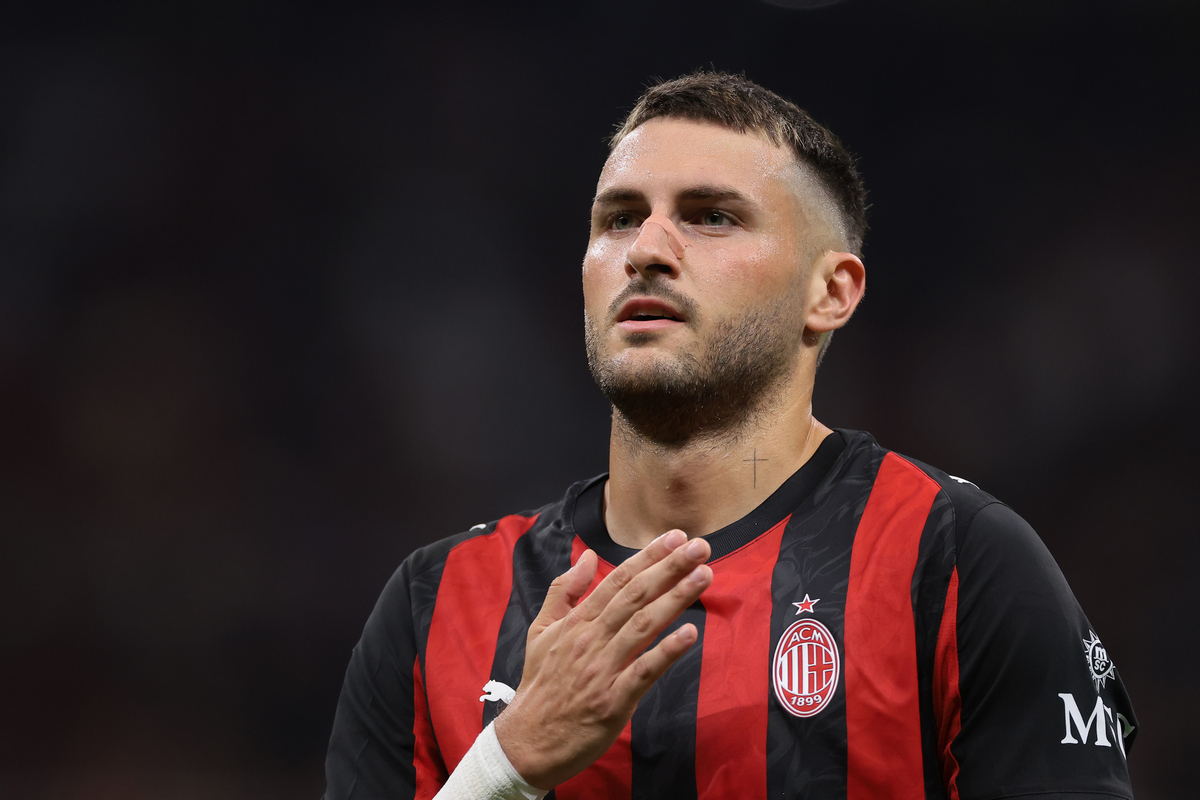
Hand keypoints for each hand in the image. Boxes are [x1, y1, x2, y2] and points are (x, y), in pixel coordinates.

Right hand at [493, 530, 711, 789]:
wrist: (526, 740)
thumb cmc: (539, 684)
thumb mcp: (541, 630)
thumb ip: (563, 590)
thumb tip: (587, 556)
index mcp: (576, 621)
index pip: (618, 580)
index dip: (648, 556)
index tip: (676, 538)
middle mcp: (590, 639)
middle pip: (635, 595)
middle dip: (670, 568)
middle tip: (700, 546)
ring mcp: (602, 669)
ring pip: (643, 626)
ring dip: (676, 598)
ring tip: (703, 576)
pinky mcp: (613, 700)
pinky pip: (644, 671)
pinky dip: (667, 651)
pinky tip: (690, 634)